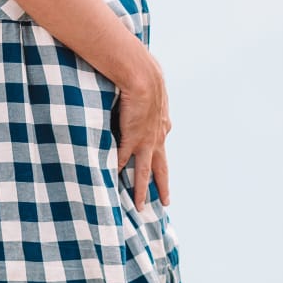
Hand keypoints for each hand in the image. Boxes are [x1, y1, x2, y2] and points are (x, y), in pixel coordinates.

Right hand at [116, 55, 170, 208]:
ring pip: (145, 172)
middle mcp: (157, 137)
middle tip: (167, 202)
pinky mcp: (131, 139)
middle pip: (161, 168)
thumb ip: (145, 101)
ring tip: (141, 206)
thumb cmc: (145, 77)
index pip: (161, 150)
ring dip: (142, 190)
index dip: (160, 163)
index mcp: (162, 126)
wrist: (143, 76)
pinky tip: (115, 184)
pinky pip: (124, 161)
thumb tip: (138, 95)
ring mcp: (145, 140)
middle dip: (163, 186)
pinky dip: (119, 172)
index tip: (161, 176)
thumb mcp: (150, 92)